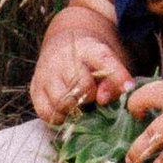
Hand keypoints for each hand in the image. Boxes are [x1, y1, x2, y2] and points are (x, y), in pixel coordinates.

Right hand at [31, 4, 134, 124]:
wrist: (64, 44)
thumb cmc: (92, 60)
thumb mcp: (109, 61)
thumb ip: (113, 79)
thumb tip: (103, 99)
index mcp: (87, 47)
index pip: (103, 59)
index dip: (117, 75)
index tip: (128, 88)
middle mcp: (63, 58)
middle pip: (80, 85)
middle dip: (91, 97)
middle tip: (92, 98)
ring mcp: (46, 72)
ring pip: (60, 101)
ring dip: (74, 110)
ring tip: (79, 106)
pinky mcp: (35, 87)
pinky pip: (45, 111)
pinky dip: (58, 117)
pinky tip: (66, 112)